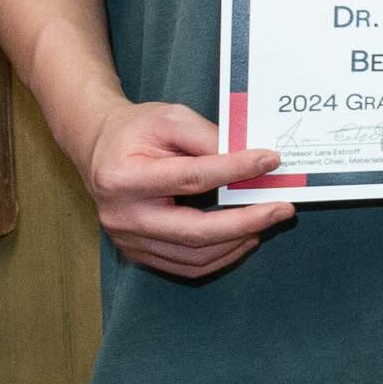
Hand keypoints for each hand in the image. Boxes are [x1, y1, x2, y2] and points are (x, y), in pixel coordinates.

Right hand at [72, 98, 294, 280]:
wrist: (99, 147)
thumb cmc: (137, 130)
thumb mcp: (171, 118)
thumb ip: (209, 137)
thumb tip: (253, 160)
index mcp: (123, 178)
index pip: (191, 178)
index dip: (235, 170)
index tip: (271, 160)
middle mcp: (122, 216)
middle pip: (195, 231)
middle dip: (247, 221)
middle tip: (283, 208)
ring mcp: (128, 240)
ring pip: (195, 255)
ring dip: (239, 240)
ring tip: (268, 219)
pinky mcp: (138, 252)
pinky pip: (187, 265)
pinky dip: (222, 255)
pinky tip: (244, 235)